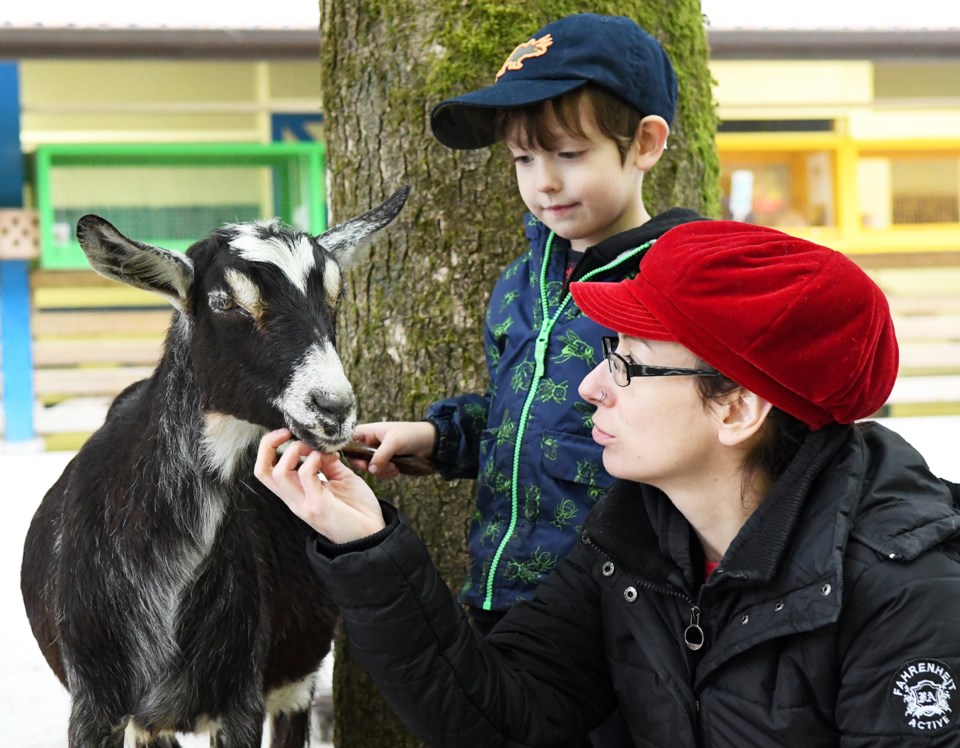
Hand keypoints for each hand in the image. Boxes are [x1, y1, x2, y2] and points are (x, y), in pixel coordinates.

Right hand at [254, 428, 385, 543]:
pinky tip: (327, 457)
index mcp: (296, 493)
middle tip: (289, 433)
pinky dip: (314, 459)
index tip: (288, 433)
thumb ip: (328, 464)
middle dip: (269, 445)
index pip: (266, 470)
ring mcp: (303, 503)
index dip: (269, 447)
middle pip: (262, 471)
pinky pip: (306, 475)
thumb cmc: (357, 510)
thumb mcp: (341, 480)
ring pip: (278, 473)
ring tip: (312, 447)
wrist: (373, 535)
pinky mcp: (318, 505)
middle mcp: (294, 499)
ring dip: (294, 451)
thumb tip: (322, 446)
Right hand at [351, 421, 436, 478]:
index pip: (347, 441)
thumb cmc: (410, 434)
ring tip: (394, 466)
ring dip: (382, 471)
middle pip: (357, 459)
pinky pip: (380, 473)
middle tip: (375, 467)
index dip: (348, 452)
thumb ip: (381, 455)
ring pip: (369, 469)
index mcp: (366, 432)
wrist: (430, 442)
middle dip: (368, 466)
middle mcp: (369, 444)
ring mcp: (377, 454)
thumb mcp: (394, 442)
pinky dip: (388, 473)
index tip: (357, 461)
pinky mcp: (385, 463)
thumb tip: (371, 469)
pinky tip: (397, 469)